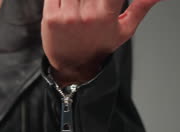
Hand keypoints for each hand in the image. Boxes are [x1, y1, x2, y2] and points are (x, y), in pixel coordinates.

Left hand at [41, 0, 161, 85]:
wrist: (72, 66)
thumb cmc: (99, 47)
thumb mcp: (124, 29)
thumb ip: (141, 7)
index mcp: (105, 15)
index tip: (105, 0)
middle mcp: (85, 15)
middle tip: (91, 4)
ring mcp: (66, 16)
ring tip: (80, 4)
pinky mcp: (49, 17)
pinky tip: (67, 3)